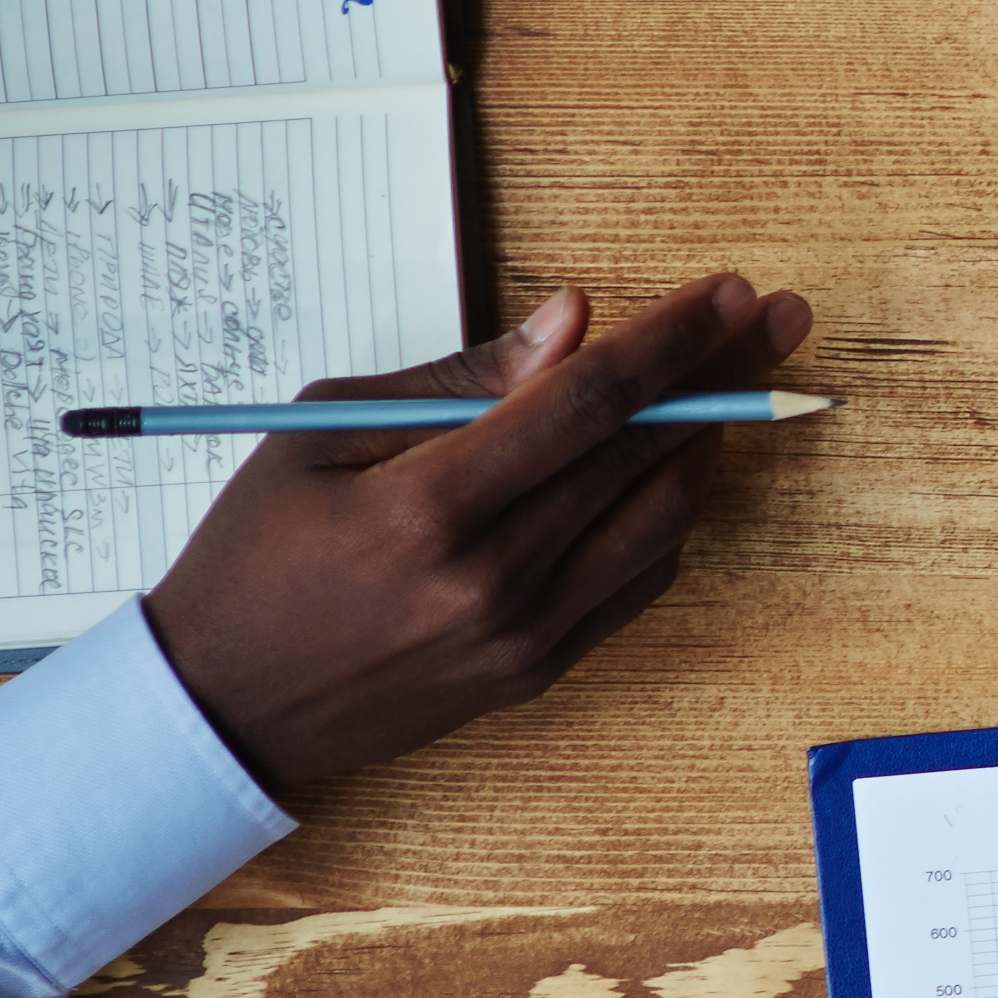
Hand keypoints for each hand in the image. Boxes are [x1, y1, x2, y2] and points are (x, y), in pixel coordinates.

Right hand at [140, 274, 812, 791]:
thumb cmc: (256, 550)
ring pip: (662, 522)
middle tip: (777, 321)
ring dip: (702, 447)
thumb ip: (459, 380)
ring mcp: (524, 635)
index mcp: (430, 508)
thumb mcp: (323, 433)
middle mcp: (493, 579)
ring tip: (718, 387)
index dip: (673, 342)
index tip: (731, 295)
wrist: (221, 703)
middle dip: (725, 377)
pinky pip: (639, 581)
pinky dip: (664, 517)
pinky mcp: (538, 672)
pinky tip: (664, 469)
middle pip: (645, 455)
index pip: (589, 403)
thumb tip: (573, 321)